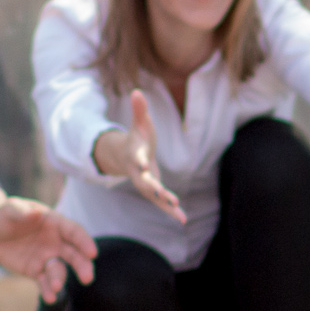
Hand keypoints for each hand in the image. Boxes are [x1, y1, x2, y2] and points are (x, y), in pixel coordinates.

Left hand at [0, 193, 99, 301]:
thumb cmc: (4, 215)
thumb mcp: (8, 209)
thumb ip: (20, 211)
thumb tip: (35, 213)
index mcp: (55, 223)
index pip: (74, 232)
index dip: (84, 242)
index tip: (92, 253)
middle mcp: (56, 242)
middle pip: (74, 255)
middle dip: (82, 266)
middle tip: (87, 278)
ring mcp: (47, 258)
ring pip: (59, 270)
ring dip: (59, 280)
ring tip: (56, 288)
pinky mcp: (36, 271)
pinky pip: (44, 282)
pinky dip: (48, 290)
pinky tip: (49, 298)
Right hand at [95, 90, 187, 223]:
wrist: (126, 156)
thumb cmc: (136, 137)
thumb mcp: (139, 123)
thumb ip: (138, 110)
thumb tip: (136, 91)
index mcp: (135, 155)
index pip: (136, 158)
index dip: (139, 161)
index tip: (142, 165)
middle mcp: (137, 172)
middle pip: (144, 182)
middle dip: (154, 188)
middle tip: (164, 195)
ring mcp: (144, 183)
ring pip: (153, 196)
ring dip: (165, 204)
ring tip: (179, 214)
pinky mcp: (152, 191)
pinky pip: (161, 203)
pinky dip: (171, 211)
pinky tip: (183, 220)